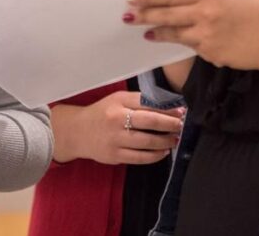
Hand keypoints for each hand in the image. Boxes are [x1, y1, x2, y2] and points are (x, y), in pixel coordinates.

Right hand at [54, 91, 182, 164]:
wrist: (77, 132)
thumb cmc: (102, 113)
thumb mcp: (117, 100)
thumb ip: (139, 101)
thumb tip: (167, 106)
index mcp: (119, 102)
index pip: (148, 103)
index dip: (167, 108)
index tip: (180, 111)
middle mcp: (117, 119)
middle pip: (150, 122)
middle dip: (170, 124)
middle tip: (181, 125)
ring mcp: (115, 139)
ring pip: (147, 142)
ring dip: (165, 141)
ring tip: (175, 139)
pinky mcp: (114, 155)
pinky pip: (140, 158)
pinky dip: (155, 156)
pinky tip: (163, 152)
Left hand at [126, 0, 258, 71]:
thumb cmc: (258, 10)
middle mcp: (205, 11)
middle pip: (166, 12)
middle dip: (144, 14)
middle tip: (128, 14)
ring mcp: (206, 34)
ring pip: (173, 32)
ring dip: (156, 31)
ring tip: (145, 31)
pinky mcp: (210, 52)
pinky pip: (190, 46)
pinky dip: (179, 43)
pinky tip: (170, 42)